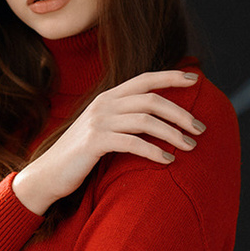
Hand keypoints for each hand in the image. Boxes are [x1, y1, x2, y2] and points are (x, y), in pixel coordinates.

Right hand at [12, 69, 205, 213]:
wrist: (48, 173)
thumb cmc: (80, 155)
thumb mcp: (103, 129)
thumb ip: (124, 119)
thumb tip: (157, 119)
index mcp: (108, 97)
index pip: (144, 79)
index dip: (170, 76)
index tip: (195, 79)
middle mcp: (104, 104)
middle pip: (151, 100)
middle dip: (180, 113)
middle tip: (200, 128)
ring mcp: (98, 122)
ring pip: (146, 121)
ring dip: (173, 133)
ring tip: (191, 147)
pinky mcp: (94, 142)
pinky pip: (133, 143)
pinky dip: (155, 151)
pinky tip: (168, 160)